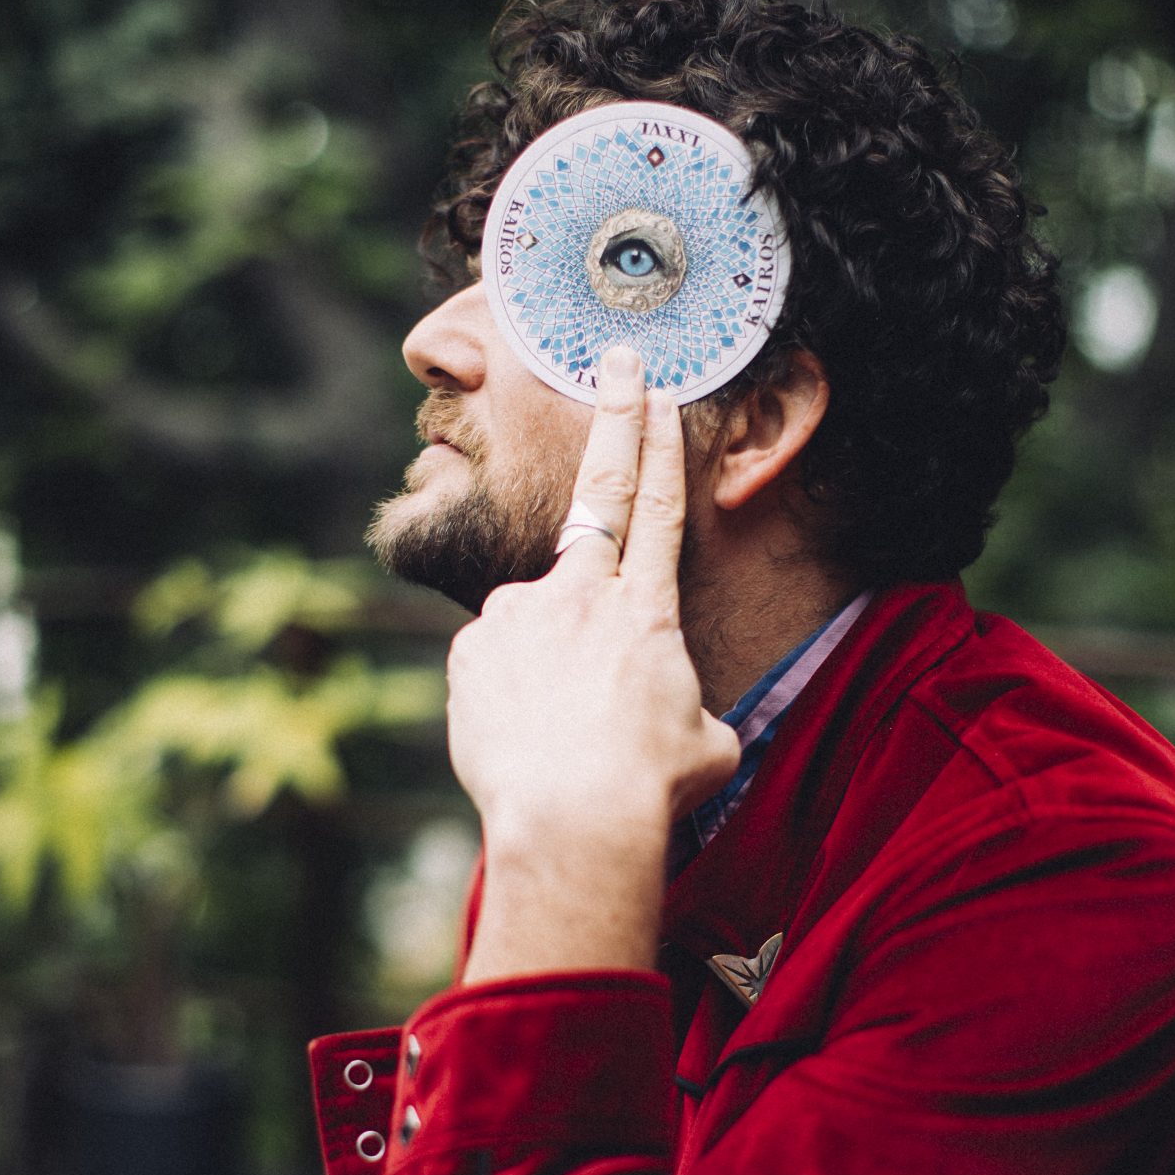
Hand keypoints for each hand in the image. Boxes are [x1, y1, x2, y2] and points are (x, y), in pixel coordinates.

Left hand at [447, 347, 739, 978]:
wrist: (573, 817)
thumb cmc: (650, 787)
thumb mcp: (706, 744)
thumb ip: (687, 709)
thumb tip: (678, 719)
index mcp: (645, 607)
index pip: (658, 506)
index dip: (660, 443)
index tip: (657, 388)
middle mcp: (579, 592)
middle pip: (596, 498)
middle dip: (614, 418)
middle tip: (616, 358)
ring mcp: (516, 615)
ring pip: (533, 624)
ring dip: (546, 666)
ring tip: (559, 734)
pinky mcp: (468, 651)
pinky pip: (492, 664)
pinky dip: (508, 694)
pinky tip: (523, 738)